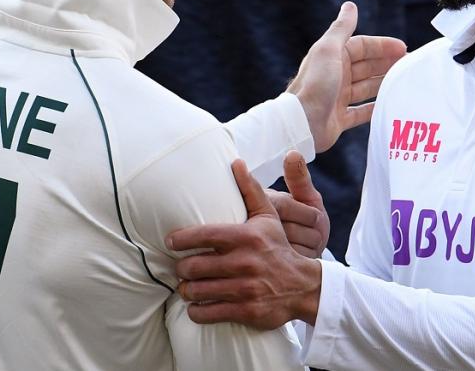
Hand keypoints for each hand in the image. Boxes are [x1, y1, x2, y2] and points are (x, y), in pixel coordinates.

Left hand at [168, 159, 322, 327]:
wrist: (304, 286)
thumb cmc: (278, 248)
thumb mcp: (269, 217)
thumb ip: (250, 189)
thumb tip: (236, 162)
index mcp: (245, 237)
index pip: (202, 236)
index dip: (180, 239)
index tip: (171, 242)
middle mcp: (243, 263)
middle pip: (193, 266)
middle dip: (182, 268)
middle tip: (182, 268)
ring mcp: (244, 289)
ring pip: (197, 290)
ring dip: (187, 289)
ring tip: (187, 285)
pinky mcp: (245, 311)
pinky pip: (207, 313)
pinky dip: (196, 310)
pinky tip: (196, 304)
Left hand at [287, 2, 405, 152]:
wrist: (301, 122)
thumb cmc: (315, 83)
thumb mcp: (328, 49)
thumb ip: (341, 28)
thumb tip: (350, 5)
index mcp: (332, 57)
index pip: (362, 46)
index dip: (382, 46)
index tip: (404, 49)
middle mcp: (335, 76)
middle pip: (366, 66)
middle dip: (386, 64)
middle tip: (408, 66)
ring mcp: (338, 98)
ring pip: (366, 88)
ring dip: (383, 84)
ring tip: (404, 84)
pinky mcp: (340, 118)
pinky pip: (362, 112)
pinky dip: (375, 108)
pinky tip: (389, 106)